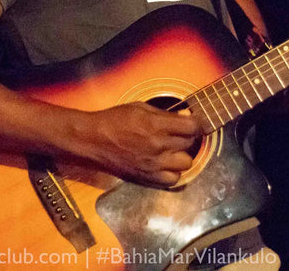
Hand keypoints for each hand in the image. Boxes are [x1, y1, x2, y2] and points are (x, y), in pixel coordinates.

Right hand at [74, 102, 201, 187]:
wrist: (93, 141)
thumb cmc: (113, 120)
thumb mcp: (139, 107)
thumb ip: (163, 113)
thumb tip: (183, 116)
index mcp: (156, 125)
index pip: (192, 127)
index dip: (196, 123)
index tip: (193, 122)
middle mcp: (158, 146)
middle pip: (190, 143)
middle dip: (188, 136)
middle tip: (180, 133)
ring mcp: (154, 164)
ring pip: (186, 163)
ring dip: (182, 155)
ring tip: (173, 149)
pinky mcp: (148, 178)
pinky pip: (173, 180)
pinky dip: (173, 173)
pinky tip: (166, 164)